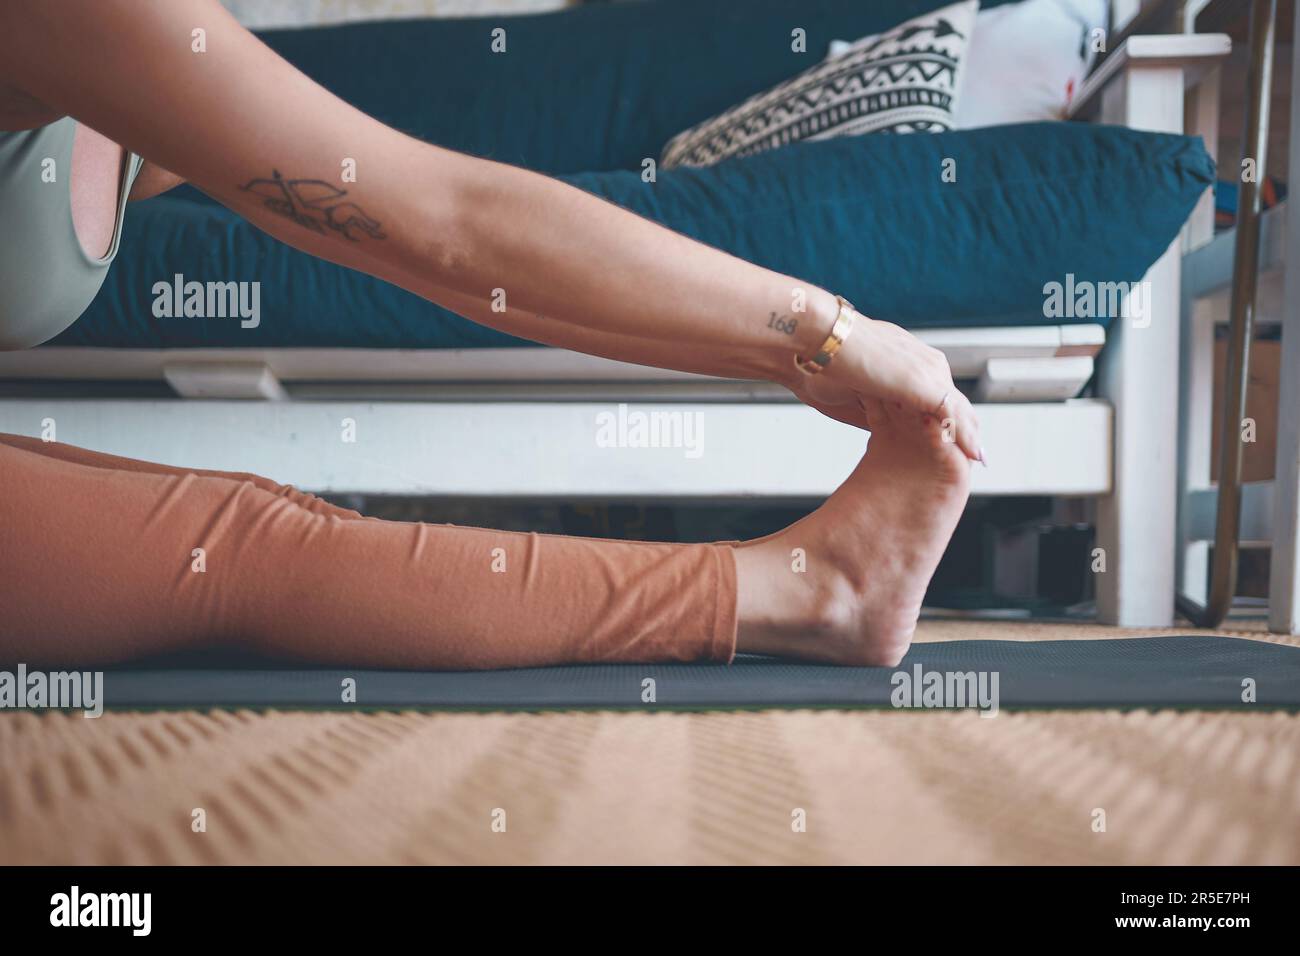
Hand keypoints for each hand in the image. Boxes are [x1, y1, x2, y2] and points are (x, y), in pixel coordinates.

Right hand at [792, 314, 983, 463]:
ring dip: (970, 435)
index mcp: (911, 358)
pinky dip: (965, 437)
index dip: (947, 415)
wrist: (823, 340)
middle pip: (956, 400)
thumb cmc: (830, 363)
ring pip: (961, 408)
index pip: (939, 390)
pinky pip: (955, 416)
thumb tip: (882, 427)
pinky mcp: (929, 385)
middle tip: (974, 453)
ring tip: (978, 459)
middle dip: (966, 427)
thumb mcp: (859, 389)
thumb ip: (879, 405)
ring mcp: (931, 371)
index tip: (951, 437)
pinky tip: (972, 455)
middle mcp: (927, 361)